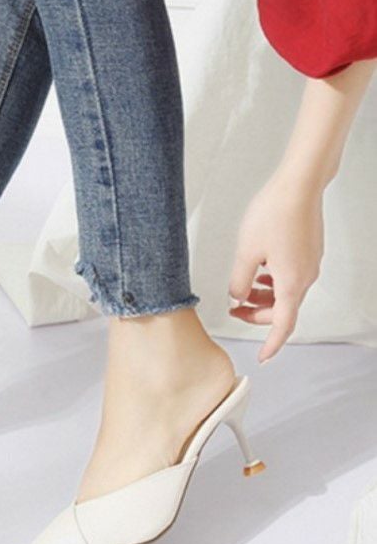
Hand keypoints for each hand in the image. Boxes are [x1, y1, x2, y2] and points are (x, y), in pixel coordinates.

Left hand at [228, 177, 324, 362]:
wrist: (299, 186)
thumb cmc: (273, 215)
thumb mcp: (245, 253)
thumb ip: (239, 281)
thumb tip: (238, 296)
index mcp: (291, 284)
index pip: (283, 325)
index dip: (272, 344)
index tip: (262, 357)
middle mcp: (305, 277)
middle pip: (282, 310)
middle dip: (257, 314)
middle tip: (234, 309)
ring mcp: (310, 264)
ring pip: (286, 293)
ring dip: (264, 297)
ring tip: (243, 288)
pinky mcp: (309, 252)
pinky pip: (291, 277)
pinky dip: (274, 281)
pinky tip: (259, 270)